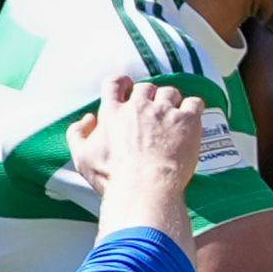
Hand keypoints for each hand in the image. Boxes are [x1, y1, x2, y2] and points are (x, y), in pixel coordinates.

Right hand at [69, 73, 210, 234]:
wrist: (145, 188)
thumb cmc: (113, 178)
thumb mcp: (82, 158)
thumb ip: (77, 134)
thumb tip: (88, 118)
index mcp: (113, 112)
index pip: (114, 83)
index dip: (122, 83)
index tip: (127, 87)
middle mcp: (138, 106)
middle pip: (146, 88)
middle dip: (150, 97)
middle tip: (153, 112)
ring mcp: (164, 112)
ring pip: (170, 93)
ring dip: (172, 102)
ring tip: (174, 117)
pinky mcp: (187, 121)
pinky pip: (195, 103)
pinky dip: (194, 108)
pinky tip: (192, 118)